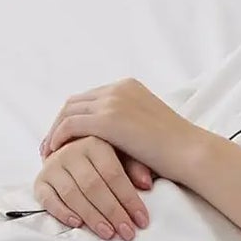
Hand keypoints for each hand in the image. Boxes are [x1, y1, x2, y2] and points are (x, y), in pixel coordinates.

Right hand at [33, 136, 152, 240]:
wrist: (71, 151)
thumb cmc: (103, 157)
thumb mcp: (123, 156)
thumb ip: (135, 168)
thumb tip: (146, 184)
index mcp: (95, 141)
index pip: (113, 174)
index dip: (128, 199)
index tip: (141, 220)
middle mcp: (71, 151)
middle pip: (93, 186)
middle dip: (112, 212)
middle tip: (127, 232)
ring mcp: (53, 165)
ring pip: (72, 195)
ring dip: (92, 217)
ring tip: (108, 233)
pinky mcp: (40, 181)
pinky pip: (47, 199)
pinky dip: (62, 213)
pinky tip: (77, 224)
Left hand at [40, 78, 198, 183]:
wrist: (189, 151)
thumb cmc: (174, 147)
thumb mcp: (147, 124)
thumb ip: (126, 121)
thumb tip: (106, 138)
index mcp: (128, 86)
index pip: (89, 97)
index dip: (72, 116)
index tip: (64, 136)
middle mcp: (118, 88)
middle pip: (75, 102)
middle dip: (59, 123)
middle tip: (51, 146)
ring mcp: (113, 101)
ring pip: (68, 112)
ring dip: (55, 132)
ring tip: (50, 153)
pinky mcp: (108, 119)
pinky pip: (70, 125)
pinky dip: (58, 138)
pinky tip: (57, 154)